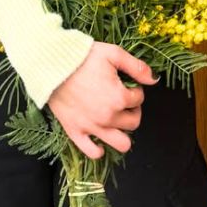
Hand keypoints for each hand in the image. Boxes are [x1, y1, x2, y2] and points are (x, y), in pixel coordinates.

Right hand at [47, 42, 158, 158]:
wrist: (51, 65)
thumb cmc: (82, 57)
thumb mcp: (113, 54)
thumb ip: (137, 67)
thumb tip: (154, 79)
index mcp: (119, 98)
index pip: (139, 99)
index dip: (135, 89)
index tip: (126, 82)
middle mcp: (108, 117)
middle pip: (134, 122)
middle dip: (132, 110)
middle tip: (123, 100)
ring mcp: (92, 127)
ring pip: (122, 143)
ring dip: (123, 132)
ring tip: (115, 118)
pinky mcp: (75, 132)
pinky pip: (92, 152)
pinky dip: (99, 149)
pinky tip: (100, 137)